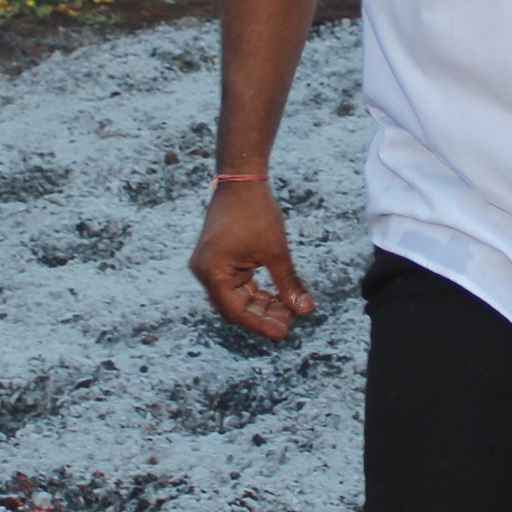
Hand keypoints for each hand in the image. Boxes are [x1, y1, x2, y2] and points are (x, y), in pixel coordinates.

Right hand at [190, 178, 315, 340]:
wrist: (241, 180)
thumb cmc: (255, 212)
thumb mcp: (276, 251)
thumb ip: (288, 283)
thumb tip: (305, 310)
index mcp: (213, 272)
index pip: (237, 311)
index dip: (261, 324)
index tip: (285, 332)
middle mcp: (205, 272)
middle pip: (234, 308)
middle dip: (262, 316)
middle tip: (290, 322)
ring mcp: (210, 266)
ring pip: (236, 297)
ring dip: (260, 305)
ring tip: (288, 310)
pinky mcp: (218, 260)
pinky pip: (236, 284)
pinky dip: (255, 292)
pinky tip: (276, 297)